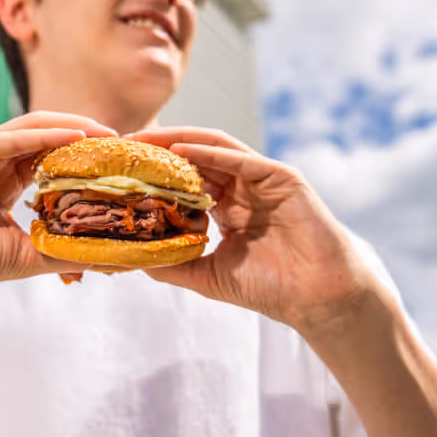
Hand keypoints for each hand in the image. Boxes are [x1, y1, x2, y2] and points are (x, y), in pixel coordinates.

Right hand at [0, 112, 114, 297]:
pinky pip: (9, 137)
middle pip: (50, 136)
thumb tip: (116, 259)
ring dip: (72, 128)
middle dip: (88, 137)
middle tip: (124, 144)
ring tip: (105, 134)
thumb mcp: (29, 255)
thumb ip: (68, 251)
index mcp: (9, 181)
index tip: (124, 165)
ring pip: (33, 128)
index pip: (57, 158)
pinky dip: (42, 134)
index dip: (89, 158)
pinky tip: (72, 136)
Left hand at [128, 127, 386, 331]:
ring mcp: (263, 179)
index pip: (185, 179)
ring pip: (214, 149)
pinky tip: (180, 150)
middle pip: (194, 157)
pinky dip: (210, 152)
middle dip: (157, 149)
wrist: (318, 297)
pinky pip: (241, 158)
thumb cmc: (272, 288)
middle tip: (121, 145)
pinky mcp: (282, 177)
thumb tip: (132, 259)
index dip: (153, 172)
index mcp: (228, 207)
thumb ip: (174, 264)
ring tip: (143, 139)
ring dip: (177, 141)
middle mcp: (243, 187)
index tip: (118, 170)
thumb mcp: (209, 275)